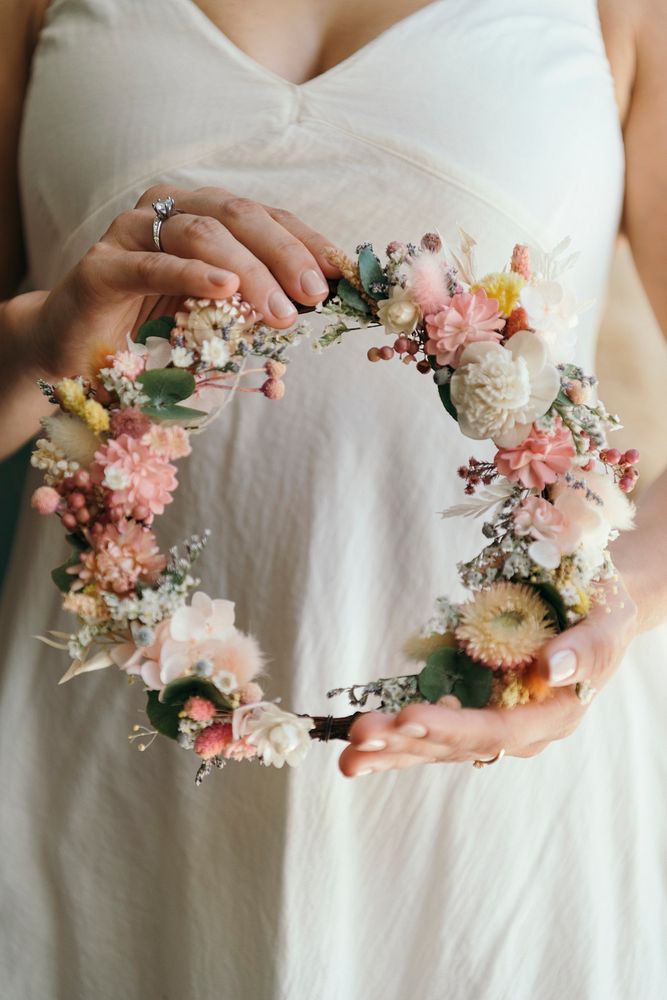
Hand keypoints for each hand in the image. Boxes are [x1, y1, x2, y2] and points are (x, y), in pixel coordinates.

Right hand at [29, 185, 339, 378]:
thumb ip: (254, 302)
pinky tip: (226, 289)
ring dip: (248, 271)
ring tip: (279, 311)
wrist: (77, 351)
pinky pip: (152, 263)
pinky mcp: (102, 266)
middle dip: (283, 253)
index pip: (266, 218)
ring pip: (201, 234)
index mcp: (203, 216)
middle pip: (239, 215)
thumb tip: (312, 307)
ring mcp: (131, 233)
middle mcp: (169, 211)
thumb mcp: (215, 314)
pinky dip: (192, 274)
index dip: (306, 242)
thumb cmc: (152, 331)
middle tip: (312, 296)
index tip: (341, 273)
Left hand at [339, 579, 638, 776]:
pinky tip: (361, 753)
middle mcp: (518, 731)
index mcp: (552, 716)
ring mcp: (493, 725)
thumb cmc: (603, 617)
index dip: (454, 725)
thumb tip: (552, 665)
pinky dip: (397, 742)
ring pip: (438, 746)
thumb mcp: (605, 626)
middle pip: (457, 744)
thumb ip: (584, 651)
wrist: (596, 616)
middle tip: (360, 735)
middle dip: (407, 740)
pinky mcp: (472, 713)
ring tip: (349, 757)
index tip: (410, 714)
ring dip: (392, 750)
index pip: (497, 729)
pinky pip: (431, 735)